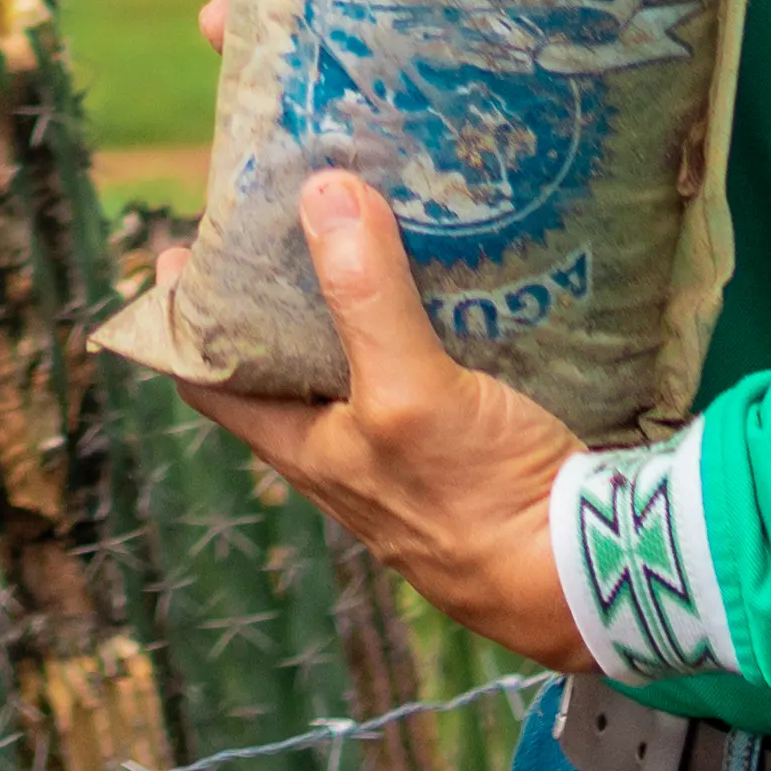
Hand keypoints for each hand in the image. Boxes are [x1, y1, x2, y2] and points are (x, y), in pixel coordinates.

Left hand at [182, 172, 596, 674]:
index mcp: (307, 450)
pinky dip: (427, 330)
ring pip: (361, 371)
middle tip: (288, 220)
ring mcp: (410, 458)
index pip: (211, 382)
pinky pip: (429, 377)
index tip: (182, 252)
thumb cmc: (481, 503)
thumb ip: (367, 299)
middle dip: (283, 299)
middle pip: (287, 368)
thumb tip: (322, 194)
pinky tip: (455, 290)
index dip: (188, 322)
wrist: (588, 577)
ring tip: (370, 231)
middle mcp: (348, 458)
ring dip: (359, 310)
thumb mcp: (409, 392)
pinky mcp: (471, 452)